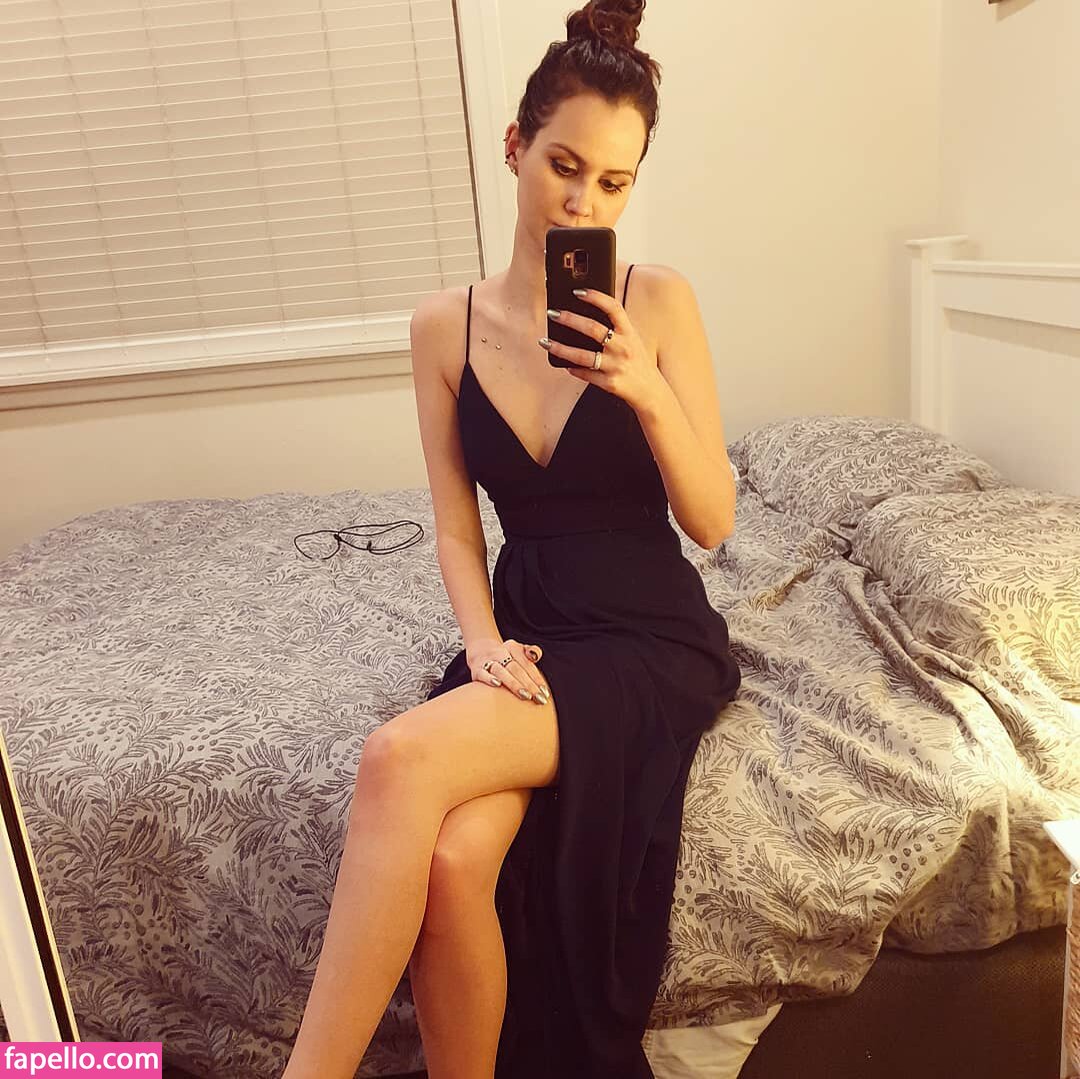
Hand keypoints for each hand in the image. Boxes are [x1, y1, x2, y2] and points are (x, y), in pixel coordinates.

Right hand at [467, 638, 549, 705]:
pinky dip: (489, 678)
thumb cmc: (506, 656)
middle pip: (516, 669)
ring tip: (525, 695)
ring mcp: (487, 661)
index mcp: (513, 648)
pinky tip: (498, 685)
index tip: (545, 692)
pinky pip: (482, 673)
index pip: (527, 664)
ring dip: (513, 683)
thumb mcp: (520, 651)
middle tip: (538, 698)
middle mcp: (500, 653)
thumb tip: (535, 655)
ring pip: (501, 671)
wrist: (481, 652)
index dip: (537, 678)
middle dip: (529, 684)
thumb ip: (532, 651)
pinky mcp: (476, 670)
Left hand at [539, 288, 662, 413]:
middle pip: (593, 329)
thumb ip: (616, 328)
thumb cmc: (637, 361)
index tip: (577, 291)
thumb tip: (585, 314)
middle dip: (570, 319)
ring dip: (560, 348)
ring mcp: (616, 366)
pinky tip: (564, 364)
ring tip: (544, 342)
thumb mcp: (633, 340)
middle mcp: (623, 348)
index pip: (613, 308)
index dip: (596, 297)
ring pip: (582, 355)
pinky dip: (573, 368)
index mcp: (630, 333)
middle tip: (552, 313)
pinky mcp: (609, 383)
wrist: (650, 391)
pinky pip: (585, 374)